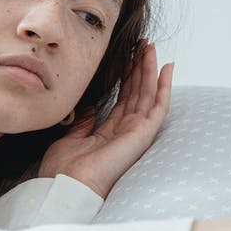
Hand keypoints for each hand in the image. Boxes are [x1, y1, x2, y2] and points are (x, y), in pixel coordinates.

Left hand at [38, 42, 172, 198]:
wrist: (66, 187)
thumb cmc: (63, 170)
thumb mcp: (70, 138)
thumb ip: (84, 122)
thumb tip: (91, 106)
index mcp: (108, 133)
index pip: (122, 100)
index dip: (125, 77)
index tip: (126, 56)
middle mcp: (125, 132)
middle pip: (137, 94)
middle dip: (139, 67)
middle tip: (142, 44)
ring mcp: (136, 133)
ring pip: (148, 95)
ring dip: (151, 69)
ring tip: (150, 47)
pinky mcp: (143, 134)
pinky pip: (158, 107)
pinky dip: (164, 87)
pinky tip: (166, 67)